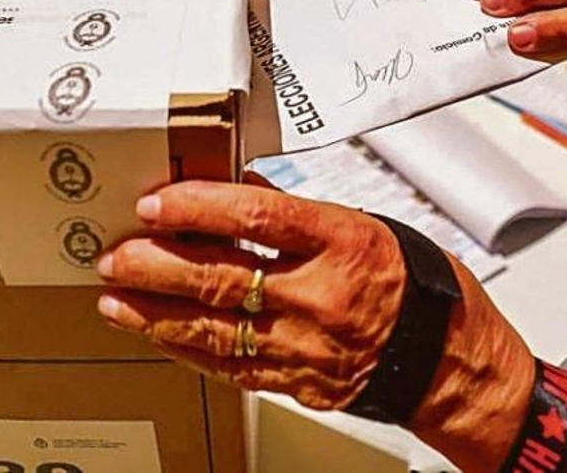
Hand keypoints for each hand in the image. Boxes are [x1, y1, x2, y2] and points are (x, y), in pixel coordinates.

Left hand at [98, 178, 536, 469]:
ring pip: (212, 328)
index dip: (198, 207)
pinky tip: (157, 334)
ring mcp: (306, 344)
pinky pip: (229, 365)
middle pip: (221, 276)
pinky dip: (186, 348)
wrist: (451, 365)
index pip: (258, 216)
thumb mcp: (370, 225)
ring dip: (154, 311)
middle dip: (156, 264)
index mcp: (344, 243)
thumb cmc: (419, 288)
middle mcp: (321, 295)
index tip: (155, 202)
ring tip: (114, 297)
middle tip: (116, 253)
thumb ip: (302, 212)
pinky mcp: (296, 381)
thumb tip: (243, 185)